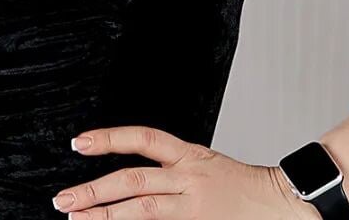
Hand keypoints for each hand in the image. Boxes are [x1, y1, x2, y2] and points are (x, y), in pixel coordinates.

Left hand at [50, 124, 318, 217]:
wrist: (287, 203)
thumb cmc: (245, 187)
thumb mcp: (206, 166)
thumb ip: (171, 172)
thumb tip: (126, 184)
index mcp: (191, 155)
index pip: (143, 138)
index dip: (109, 138)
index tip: (79, 142)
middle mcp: (189, 178)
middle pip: (132, 180)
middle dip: (92, 190)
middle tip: (61, 199)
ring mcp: (194, 206)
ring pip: (140, 210)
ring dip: (103, 216)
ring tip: (74, 218)